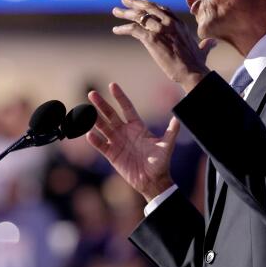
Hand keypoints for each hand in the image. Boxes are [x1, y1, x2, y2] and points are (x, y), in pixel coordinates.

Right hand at [86, 83, 178, 201]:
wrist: (152, 181)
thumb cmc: (160, 162)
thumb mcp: (166, 145)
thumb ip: (171, 132)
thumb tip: (179, 118)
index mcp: (137, 127)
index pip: (126, 108)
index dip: (120, 97)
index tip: (112, 85)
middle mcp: (125, 132)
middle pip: (111, 114)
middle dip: (101, 104)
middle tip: (92, 93)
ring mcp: (117, 142)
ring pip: (103, 127)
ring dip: (94, 119)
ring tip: (86, 111)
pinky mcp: (112, 154)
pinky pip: (101, 145)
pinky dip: (95, 140)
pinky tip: (90, 134)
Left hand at [112, 0, 214, 92]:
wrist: (192, 72)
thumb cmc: (197, 65)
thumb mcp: (203, 50)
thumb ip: (205, 45)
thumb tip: (212, 43)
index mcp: (179, 23)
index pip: (161, 8)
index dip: (149, 4)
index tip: (140, 2)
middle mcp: (170, 22)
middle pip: (149, 7)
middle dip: (135, 2)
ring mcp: (160, 29)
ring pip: (139, 16)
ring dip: (125, 13)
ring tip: (116, 11)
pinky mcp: (152, 39)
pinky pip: (133, 29)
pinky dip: (123, 28)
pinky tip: (116, 30)